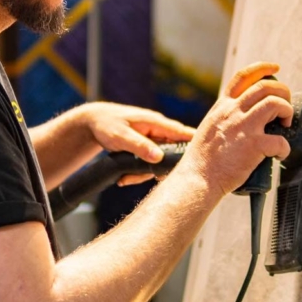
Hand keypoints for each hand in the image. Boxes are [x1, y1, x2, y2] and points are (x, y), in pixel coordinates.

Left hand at [79, 102, 196, 186]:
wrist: (94, 122)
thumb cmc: (107, 124)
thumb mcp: (121, 136)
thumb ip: (140, 146)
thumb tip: (158, 157)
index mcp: (156, 123)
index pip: (182, 132)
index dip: (195, 143)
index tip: (207, 156)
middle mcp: (158, 132)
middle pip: (173, 153)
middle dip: (163, 169)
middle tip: (153, 179)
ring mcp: (153, 141)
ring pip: (159, 162)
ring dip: (144, 174)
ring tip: (126, 179)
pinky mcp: (147, 149)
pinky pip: (149, 164)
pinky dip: (137, 173)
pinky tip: (124, 178)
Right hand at [181, 62, 293, 194]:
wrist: (197, 178)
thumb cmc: (203, 159)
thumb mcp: (210, 127)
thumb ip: (226, 118)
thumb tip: (243, 117)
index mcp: (222, 106)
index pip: (243, 77)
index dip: (263, 68)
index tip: (275, 68)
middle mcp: (232, 111)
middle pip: (265, 86)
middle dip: (282, 91)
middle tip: (285, 105)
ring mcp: (243, 127)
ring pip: (275, 103)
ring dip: (286, 110)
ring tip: (285, 124)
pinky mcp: (253, 145)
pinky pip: (280, 140)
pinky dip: (285, 148)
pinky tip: (280, 154)